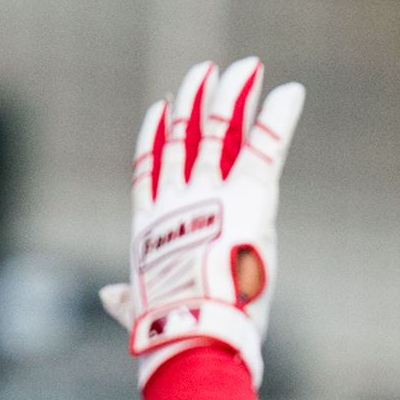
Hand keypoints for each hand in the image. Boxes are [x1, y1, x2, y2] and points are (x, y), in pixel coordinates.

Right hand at [100, 57, 303, 385]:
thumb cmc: (166, 329)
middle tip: (208, 71)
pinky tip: (291, 91)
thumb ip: (124, 301)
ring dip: (233, 98)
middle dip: (199, 103)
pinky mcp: (250, 196)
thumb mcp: (141, 311)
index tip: (163, 105)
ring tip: (244, 68)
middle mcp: (179, 201)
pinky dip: (279, 118)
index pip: (153, 167)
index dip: (158, 134)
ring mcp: (212, 194)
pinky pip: (268, 147)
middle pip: (189, 139)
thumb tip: (108, 296)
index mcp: (152, 225)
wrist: (192, 331)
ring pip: (222, 133)